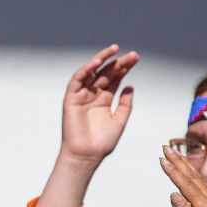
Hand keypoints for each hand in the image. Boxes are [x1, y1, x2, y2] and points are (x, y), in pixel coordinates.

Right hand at [58, 45, 138, 163]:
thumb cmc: (102, 142)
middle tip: (132, 55)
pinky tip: (97, 62)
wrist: (86, 155)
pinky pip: (77, 80)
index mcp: (104, 99)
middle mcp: (93, 95)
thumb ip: (125, 103)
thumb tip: (130, 85)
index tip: (136, 59)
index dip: (124, 68)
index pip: (115, 78)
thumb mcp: (120, 120)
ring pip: (91, 72)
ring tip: (114, 50)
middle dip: (118, 63)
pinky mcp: (71, 98)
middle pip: (106, 73)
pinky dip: (86, 69)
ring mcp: (82, 95)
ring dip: (102, 59)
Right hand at [162, 146, 206, 206]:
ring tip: (176, 156)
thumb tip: (174, 194)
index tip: (161, 158)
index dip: (172, 170)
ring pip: (200, 179)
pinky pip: (206, 187)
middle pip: (193, 176)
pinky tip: (191, 175)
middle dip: (178, 161)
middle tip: (166, 147)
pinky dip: (195, 177)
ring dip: (187, 166)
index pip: (185, 183)